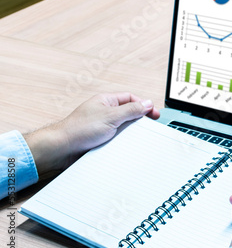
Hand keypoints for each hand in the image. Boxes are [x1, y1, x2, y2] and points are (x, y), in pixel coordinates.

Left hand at [24, 92, 159, 175]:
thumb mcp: (111, 116)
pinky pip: (117, 138)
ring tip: (139, 137)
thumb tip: (147, 103)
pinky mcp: (100, 139)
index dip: (144, 105)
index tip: (153, 114)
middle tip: (150, 126)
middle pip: (129, 112)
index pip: (130, 99)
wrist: (61, 148)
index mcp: (106, 101)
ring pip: (123, 127)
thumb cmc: (79, 129)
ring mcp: (102, 126)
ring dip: (131, 132)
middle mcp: (104, 112)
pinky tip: (126, 146)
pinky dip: (123, 142)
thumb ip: (131, 110)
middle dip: (139, 119)